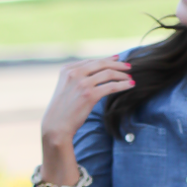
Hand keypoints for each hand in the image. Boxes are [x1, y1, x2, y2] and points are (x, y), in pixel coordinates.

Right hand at [37, 55, 133, 186]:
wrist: (56, 127)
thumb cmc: (62, 112)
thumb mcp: (65, 90)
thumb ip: (76, 80)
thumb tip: (92, 78)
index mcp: (67, 70)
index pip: (91, 61)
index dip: (106, 59)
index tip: (117, 59)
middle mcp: (74, 73)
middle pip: (101, 64)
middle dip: (117, 64)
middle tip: (128, 66)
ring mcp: (82, 83)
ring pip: (108, 74)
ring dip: (122, 74)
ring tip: (130, 77)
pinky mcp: (90, 95)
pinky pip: (111, 86)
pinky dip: (123, 85)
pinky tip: (130, 85)